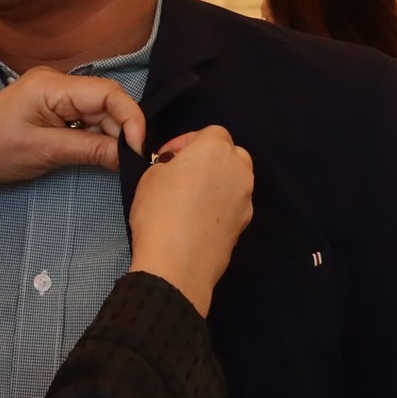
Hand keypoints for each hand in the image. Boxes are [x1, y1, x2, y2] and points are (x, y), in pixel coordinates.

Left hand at [0, 67, 145, 192]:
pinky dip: (95, 137)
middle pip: (107, 101)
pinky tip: (100, 155)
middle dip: (122, 130)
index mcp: (53, 85)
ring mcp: (55, 95)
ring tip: (116, 162)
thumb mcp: (44, 153)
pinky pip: (84, 119)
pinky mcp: (52, 109)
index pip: (108, 92)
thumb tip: (130, 157)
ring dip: (110, 136)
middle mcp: (58, 82)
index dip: (131, 118)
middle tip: (131, 162)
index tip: (137, 150)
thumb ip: (90, 151)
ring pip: (99, 112)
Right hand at [127, 126, 254, 314]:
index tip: (167, 157)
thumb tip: (178, 169)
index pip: (210, 132)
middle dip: (209, 159)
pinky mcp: (245, 224)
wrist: (177, 264)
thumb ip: (170, 164)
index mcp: (215, 148)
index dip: (187, 142)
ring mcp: (246, 198)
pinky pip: (233, 204)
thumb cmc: (159, 212)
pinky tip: (198, 219)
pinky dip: (220, 205)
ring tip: (191, 198)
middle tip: (183, 174)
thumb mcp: (151, 176)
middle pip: (230, 154)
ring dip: (217, 182)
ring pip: (235, 180)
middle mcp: (239, 169)